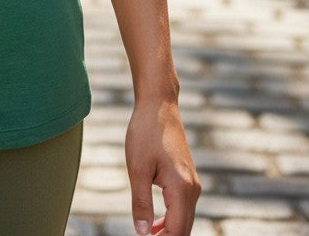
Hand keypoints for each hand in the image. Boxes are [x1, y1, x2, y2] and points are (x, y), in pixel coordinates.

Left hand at [125, 99, 199, 235]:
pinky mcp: (188, 179)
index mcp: (182, 188)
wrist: (159, 105)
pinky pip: (183, 209)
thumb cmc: (145, 132)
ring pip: (184, 221)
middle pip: (183, 230)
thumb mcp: (137, 168)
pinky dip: (171, 220)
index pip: (175, 232)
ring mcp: (192, 184)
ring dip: (167, 232)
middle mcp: (193, 189)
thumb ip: (141, 203)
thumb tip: (142, 234)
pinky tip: (154, 224)